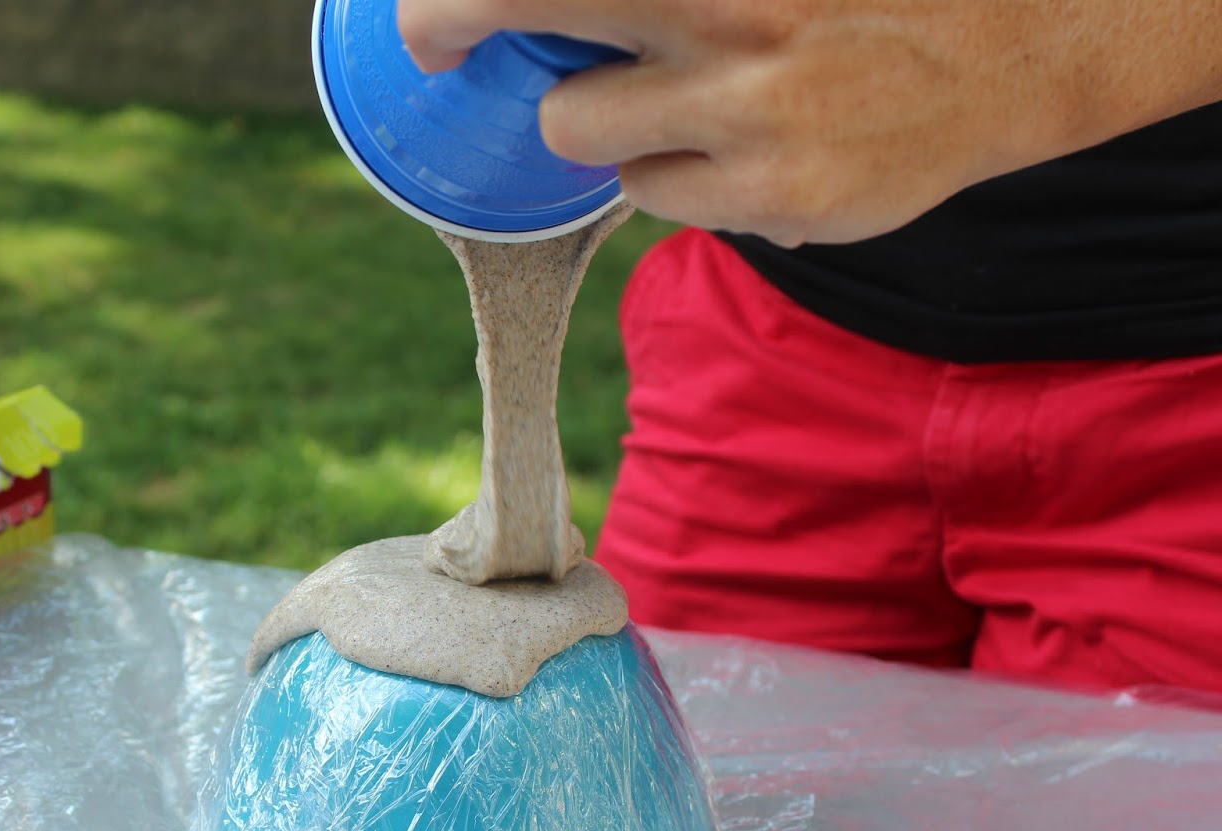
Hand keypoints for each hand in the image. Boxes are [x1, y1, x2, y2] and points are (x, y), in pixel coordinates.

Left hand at [398, 0, 1221, 245]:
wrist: (1013, 51)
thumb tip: (542, 17)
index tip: (433, 20)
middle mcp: (730, 10)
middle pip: (534, 26)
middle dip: (461, 25)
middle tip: (443, 38)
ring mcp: (753, 110)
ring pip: (578, 130)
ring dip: (600, 116)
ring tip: (676, 93)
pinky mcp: (776, 195)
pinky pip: (651, 195)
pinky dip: (673, 174)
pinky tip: (742, 145)